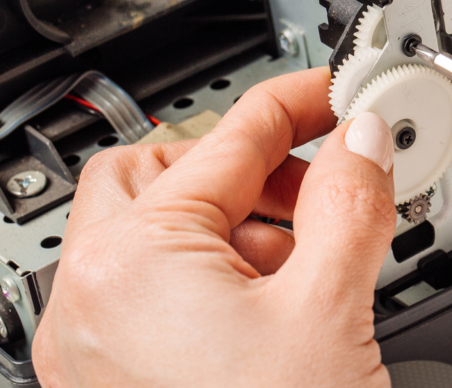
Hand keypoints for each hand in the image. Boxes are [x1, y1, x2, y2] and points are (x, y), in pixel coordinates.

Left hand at [33, 68, 397, 387]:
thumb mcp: (330, 312)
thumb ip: (350, 203)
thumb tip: (361, 141)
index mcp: (132, 262)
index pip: (228, 137)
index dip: (299, 102)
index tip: (343, 93)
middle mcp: (89, 298)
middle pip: (165, 171)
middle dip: (248, 167)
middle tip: (318, 181)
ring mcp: (95, 343)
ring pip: (156, 229)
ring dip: (236, 222)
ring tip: (308, 259)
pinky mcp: (114, 378)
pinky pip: (154, 288)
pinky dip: (214, 275)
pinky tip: (276, 308)